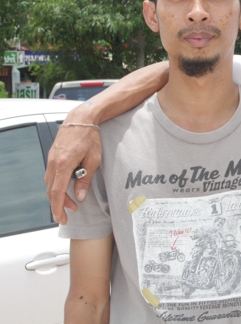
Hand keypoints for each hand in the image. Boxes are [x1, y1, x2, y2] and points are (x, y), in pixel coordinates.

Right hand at [45, 105, 102, 224]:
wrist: (80, 119)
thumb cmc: (89, 138)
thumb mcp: (93, 159)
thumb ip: (85, 179)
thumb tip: (80, 196)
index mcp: (64, 164)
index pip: (57, 191)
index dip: (58, 206)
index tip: (61, 217)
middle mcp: (54, 163)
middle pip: (52, 190)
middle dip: (59, 205)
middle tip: (68, 214)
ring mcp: (51, 159)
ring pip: (50, 184)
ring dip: (58, 195)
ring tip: (71, 204)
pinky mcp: (52, 157)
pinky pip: (51, 176)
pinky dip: (56, 186)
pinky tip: (65, 189)